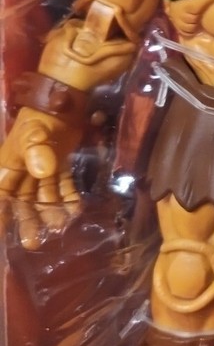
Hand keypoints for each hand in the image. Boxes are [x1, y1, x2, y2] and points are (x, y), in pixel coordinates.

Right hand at [0, 107, 81, 249]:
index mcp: (8, 167)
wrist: (62, 102)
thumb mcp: (34, 133)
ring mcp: (42, 170)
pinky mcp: (61, 166)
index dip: (1, 216)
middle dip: (27, 223)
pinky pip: (63, 186)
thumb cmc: (40, 119)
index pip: (1, 197)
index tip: (2, 237)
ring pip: (44, 197)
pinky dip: (68, 198)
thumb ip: (36, 151)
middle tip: (33, 244)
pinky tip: (76, 209)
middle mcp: (23, 172)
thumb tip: (43, 171)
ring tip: (59, 227)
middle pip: (22, 202)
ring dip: (50, 212)